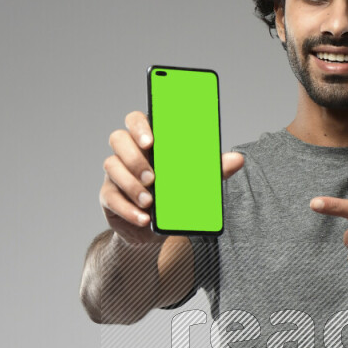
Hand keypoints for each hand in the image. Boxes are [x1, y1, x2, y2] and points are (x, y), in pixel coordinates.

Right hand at [99, 109, 243, 245]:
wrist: (157, 228)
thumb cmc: (175, 194)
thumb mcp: (196, 181)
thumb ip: (213, 169)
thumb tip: (238, 159)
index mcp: (148, 141)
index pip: (136, 119)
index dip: (140, 125)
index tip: (152, 140)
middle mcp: (128, 153)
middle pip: (118, 139)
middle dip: (135, 157)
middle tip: (153, 178)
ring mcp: (115, 173)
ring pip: (111, 166)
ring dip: (132, 185)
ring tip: (151, 201)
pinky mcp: (109, 197)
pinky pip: (111, 197)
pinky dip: (128, 209)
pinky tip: (143, 218)